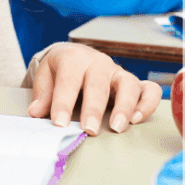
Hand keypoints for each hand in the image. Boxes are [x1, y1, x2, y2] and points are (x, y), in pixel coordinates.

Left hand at [27, 43, 160, 135]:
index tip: (60, 123)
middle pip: (98, 84)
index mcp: (74, 58)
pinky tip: (136, 119)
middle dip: (93, 109)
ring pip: (128, 84)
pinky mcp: (133, 83)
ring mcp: (118, 72)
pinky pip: (148, 90)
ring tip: (117, 127)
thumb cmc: (60, 68)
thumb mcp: (45, 74)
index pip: (68, 80)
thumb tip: (36, 112)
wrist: (75, 55)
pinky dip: (147, 104)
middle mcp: (98, 63)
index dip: (63, 103)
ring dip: (124, 107)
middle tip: (89, 130)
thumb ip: (42, 93)